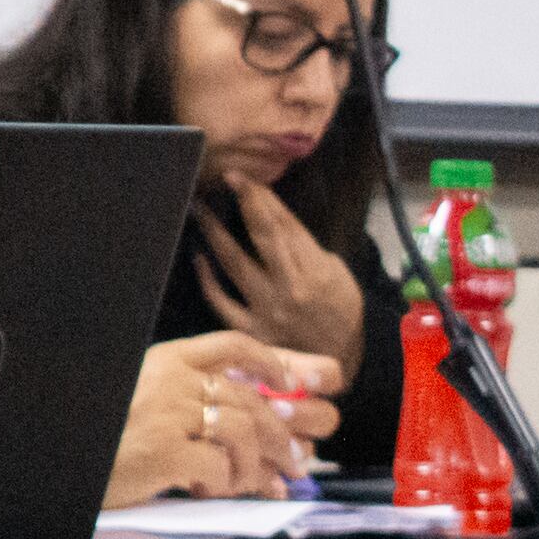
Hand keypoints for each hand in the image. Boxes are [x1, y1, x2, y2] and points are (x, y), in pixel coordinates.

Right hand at [106, 332, 340, 504]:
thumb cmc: (103, 435)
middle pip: (250, 399)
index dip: (269, 362)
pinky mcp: (164, 452)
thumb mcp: (143, 398)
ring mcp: (167, 415)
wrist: (64, 459)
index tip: (287, 384)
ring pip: (242, 433)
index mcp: (165, 361)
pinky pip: (218, 467)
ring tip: (243, 484)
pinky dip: (224, 484)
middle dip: (281, 436)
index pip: (232, 346)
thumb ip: (187, 398)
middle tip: (294, 464)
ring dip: (254, 466)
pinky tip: (207, 491)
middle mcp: (171, 381)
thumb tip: (248, 424)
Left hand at [191, 180, 363, 382]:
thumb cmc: (340, 311)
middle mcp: (289, 286)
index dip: (262, 197)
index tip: (243, 176)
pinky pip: (221, 301)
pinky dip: (207, 279)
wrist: (340, 361)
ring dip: (213, 232)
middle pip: (261, 235)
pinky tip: (199, 258)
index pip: (284, 224)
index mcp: (315, 269)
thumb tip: (275, 218)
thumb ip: (306, 248)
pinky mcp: (250, 331)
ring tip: (198, 208)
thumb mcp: (336, 272)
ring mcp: (266, 309)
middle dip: (242, 202)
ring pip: (234, 263)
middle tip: (223, 176)